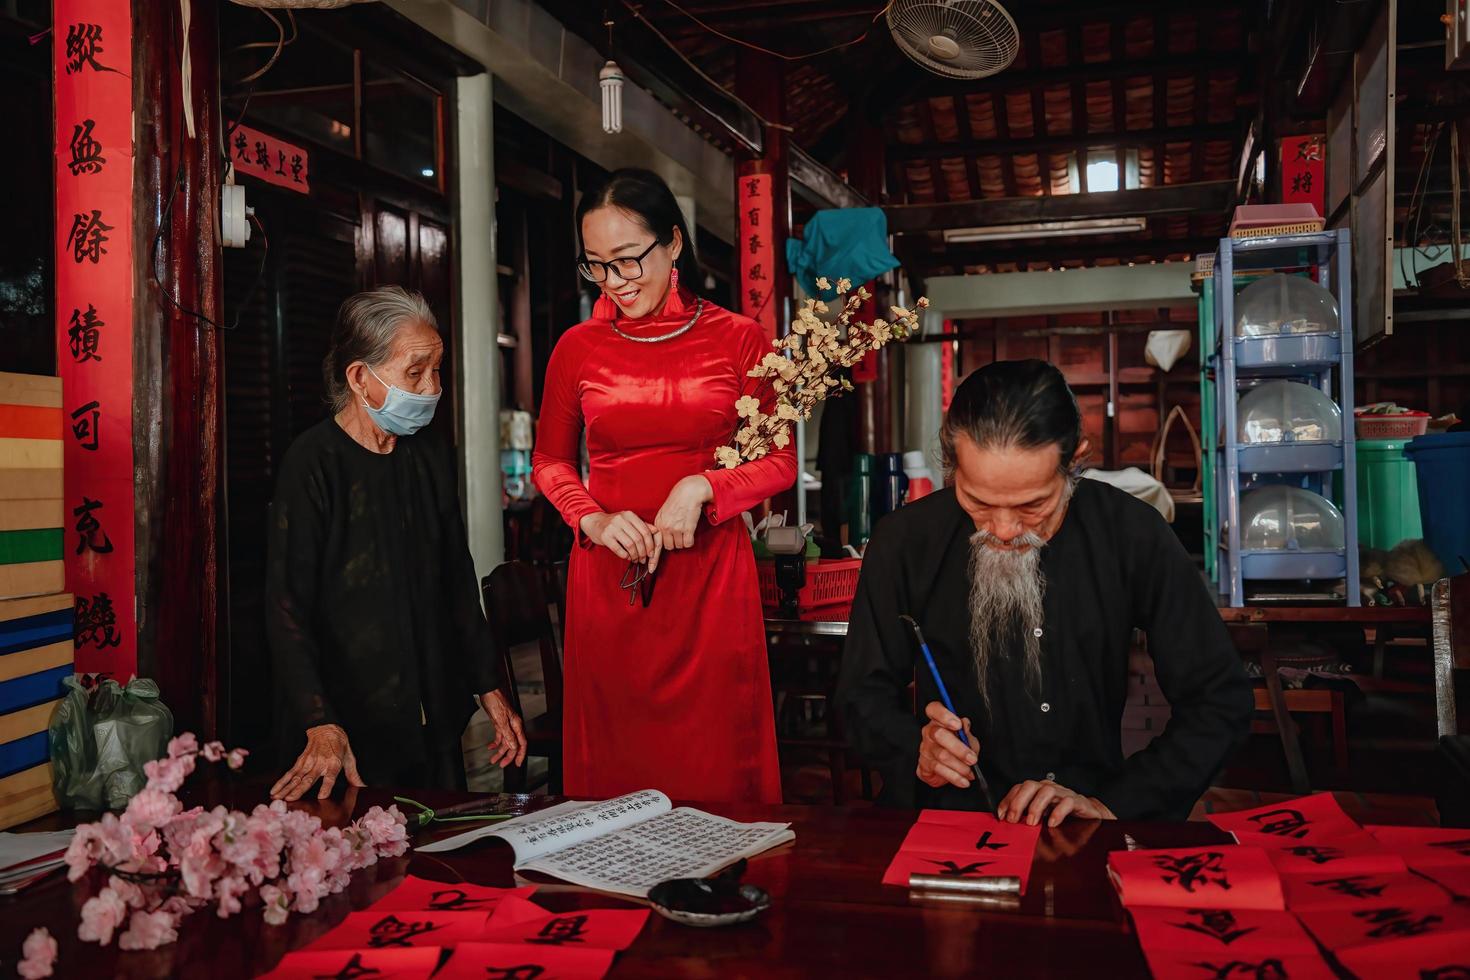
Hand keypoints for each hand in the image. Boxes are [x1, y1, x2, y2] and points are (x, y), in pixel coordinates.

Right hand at [270, 723, 363, 801]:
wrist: (327, 729)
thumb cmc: (340, 745)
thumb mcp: (350, 757)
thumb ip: (353, 773)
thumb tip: (362, 785)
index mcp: (334, 764)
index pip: (330, 777)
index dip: (326, 786)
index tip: (322, 796)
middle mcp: (320, 764)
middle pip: (308, 779)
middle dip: (299, 790)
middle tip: (290, 799)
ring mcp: (308, 762)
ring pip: (296, 778)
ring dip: (286, 788)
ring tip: (278, 798)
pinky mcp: (300, 761)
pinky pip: (290, 773)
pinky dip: (282, 782)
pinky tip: (275, 790)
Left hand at [481, 689, 526, 767]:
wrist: (488, 691)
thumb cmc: (496, 701)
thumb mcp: (501, 720)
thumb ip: (508, 734)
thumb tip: (513, 746)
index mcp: (516, 725)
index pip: (521, 743)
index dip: (520, 755)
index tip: (517, 764)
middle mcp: (513, 726)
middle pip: (513, 744)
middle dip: (507, 756)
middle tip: (501, 764)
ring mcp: (506, 724)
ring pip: (505, 742)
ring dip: (500, 751)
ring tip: (493, 759)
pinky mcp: (499, 722)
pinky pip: (499, 736)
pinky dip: (495, 742)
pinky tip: (491, 747)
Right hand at [580, 511, 660, 566]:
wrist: (595, 522)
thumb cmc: (614, 523)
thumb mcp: (628, 520)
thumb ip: (642, 525)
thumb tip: (656, 531)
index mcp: (630, 515)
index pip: (645, 531)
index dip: (650, 545)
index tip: (651, 553)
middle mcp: (621, 519)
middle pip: (638, 539)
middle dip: (643, 552)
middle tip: (643, 559)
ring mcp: (612, 527)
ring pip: (630, 545)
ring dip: (635, 555)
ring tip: (635, 559)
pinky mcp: (605, 536)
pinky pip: (619, 549)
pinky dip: (625, 556)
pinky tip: (627, 557)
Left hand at [653, 475, 712, 552]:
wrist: (689, 492)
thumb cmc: (678, 499)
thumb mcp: (664, 511)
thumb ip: (661, 523)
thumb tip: (662, 536)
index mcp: (658, 523)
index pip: (658, 542)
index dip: (664, 543)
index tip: (666, 545)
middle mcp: (665, 527)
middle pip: (669, 546)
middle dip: (675, 543)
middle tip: (680, 536)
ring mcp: (676, 528)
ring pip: (679, 546)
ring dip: (683, 541)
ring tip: (686, 532)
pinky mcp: (688, 529)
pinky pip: (688, 544)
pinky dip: (690, 541)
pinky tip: (690, 534)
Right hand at [917, 701, 978, 789]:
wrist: (945, 770)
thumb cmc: (956, 749)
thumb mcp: (967, 739)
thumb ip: (967, 732)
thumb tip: (965, 724)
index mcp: (939, 721)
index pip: (934, 709)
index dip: (944, 715)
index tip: (957, 725)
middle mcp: (929, 732)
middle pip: (939, 735)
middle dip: (958, 748)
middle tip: (972, 758)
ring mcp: (925, 748)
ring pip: (941, 755)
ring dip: (959, 766)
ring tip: (970, 772)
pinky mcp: (924, 764)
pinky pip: (939, 770)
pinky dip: (954, 777)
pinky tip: (963, 780)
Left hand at [997, 779, 1115, 826]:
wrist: (1091, 816)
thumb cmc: (1063, 816)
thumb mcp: (1042, 817)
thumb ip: (1027, 818)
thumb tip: (1008, 827)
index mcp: (1038, 790)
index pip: (1019, 788)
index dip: (1008, 800)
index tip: (1001, 816)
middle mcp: (1049, 789)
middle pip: (1030, 786)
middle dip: (1018, 802)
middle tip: (1013, 820)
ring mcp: (1064, 794)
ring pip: (1047, 791)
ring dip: (1036, 806)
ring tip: (1032, 822)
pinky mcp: (1078, 802)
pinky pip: (1068, 802)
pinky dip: (1058, 812)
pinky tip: (1052, 823)